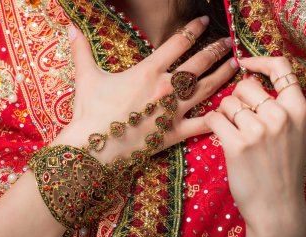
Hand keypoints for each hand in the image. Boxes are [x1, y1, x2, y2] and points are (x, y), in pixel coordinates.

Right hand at [53, 16, 238, 163]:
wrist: (93, 145)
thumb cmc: (90, 110)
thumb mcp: (86, 76)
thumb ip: (81, 49)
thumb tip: (69, 26)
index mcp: (149, 71)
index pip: (178, 42)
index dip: (193, 29)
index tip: (205, 21)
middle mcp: (167, 87)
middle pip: (199, 63)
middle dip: (216, 50)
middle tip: (230, 43)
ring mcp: (174, 111)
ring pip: (207, 89)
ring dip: (223, 76)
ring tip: (236, 67)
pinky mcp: (175, 133)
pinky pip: (202, 125)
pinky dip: (218, 118)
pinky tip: (229, 111)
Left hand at [206, 57, 305, 236]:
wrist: (277, 207)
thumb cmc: (281, 171)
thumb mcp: (292, 135)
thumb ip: (278, 110)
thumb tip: (249, 83)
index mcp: (297, 111)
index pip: (282, 68)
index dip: (260, 61)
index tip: (245, 63)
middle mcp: (280, 116)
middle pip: (244, 85)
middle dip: (236, 98)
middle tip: (237, 117)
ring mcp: (258, 130)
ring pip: (226, 102)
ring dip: (223, 114)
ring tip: (231, 131)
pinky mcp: (237, 144)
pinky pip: (213, 117)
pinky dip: (212, 124)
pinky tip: (220, 135)